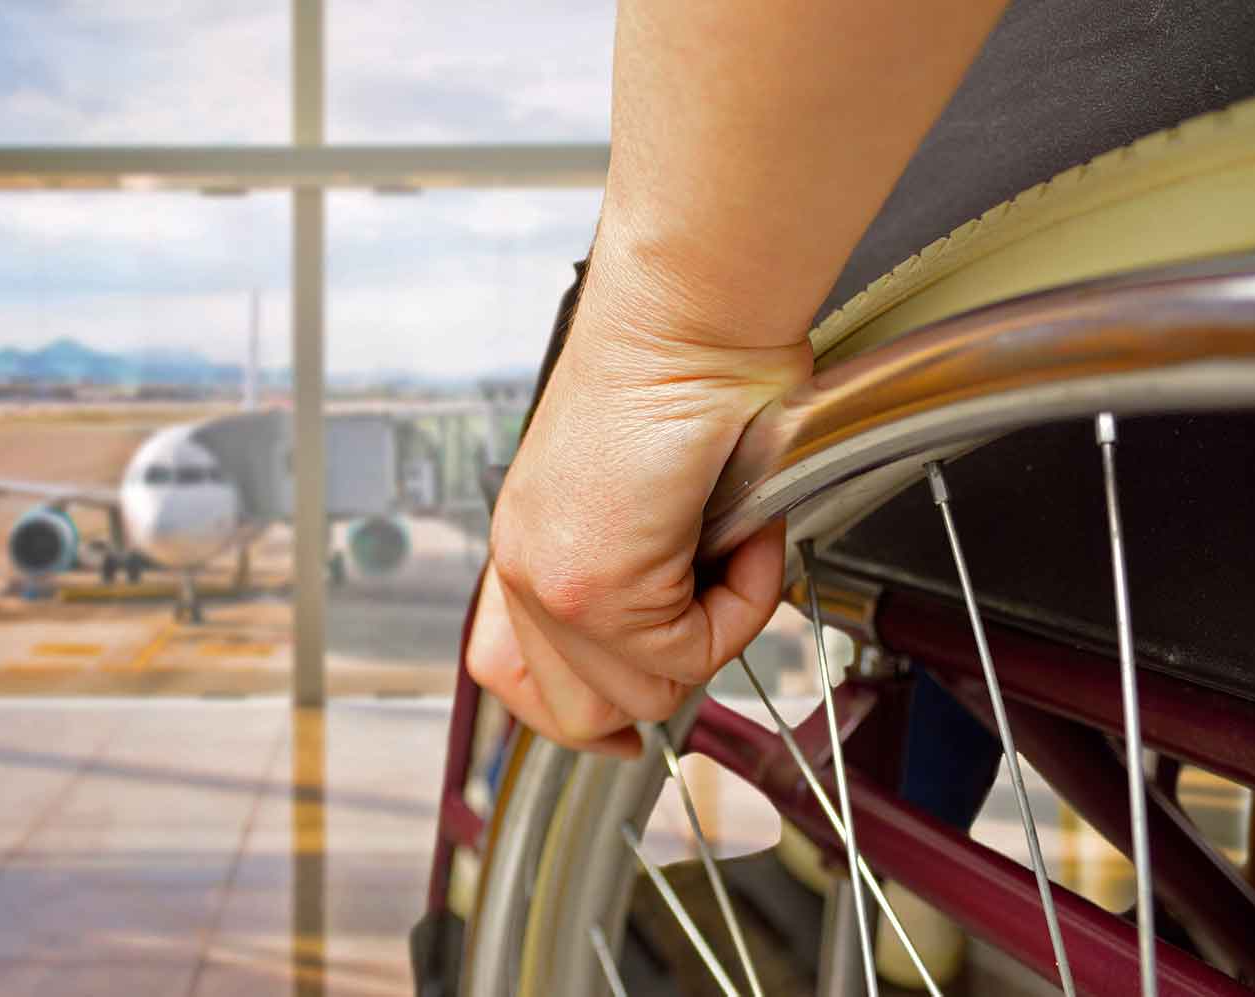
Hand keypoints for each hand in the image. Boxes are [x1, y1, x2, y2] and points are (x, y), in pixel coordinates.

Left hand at [468, 240, 810, 754]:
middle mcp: (526, 565)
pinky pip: (692, 653)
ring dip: (715, 631)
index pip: (509, 671)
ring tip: (736, 545)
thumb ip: (646, 567)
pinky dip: (743, 602)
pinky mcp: (593, 584)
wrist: (690, 313)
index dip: (571, 714)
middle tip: (715, 611)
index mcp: (531, 544)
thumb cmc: (687, 370)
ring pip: (645, 695)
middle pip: (577, 713)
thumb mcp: (648, 492)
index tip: (616, 732)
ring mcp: (551, 581)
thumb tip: (689, 622)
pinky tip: (745, 530)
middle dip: (662, 681)